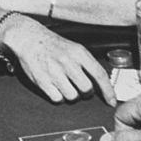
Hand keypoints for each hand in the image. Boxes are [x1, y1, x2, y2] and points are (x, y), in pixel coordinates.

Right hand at [0, 15, 115, 105]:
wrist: (29, 38)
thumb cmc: (53, 45)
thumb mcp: (74, 48)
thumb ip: (88, 63)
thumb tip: (103, 82)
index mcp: (78, 53)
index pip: (99, 74)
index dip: (108, 91)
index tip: (111, 101)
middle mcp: (67, 62)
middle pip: (86, 89)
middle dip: (86, 93)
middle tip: (81, 88)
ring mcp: (54, 72)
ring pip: (72, 97)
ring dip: (71, 95)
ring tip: (66, 85)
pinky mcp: (42, 81)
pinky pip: (57, 98)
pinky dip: (58, 97)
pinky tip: (56, 88)